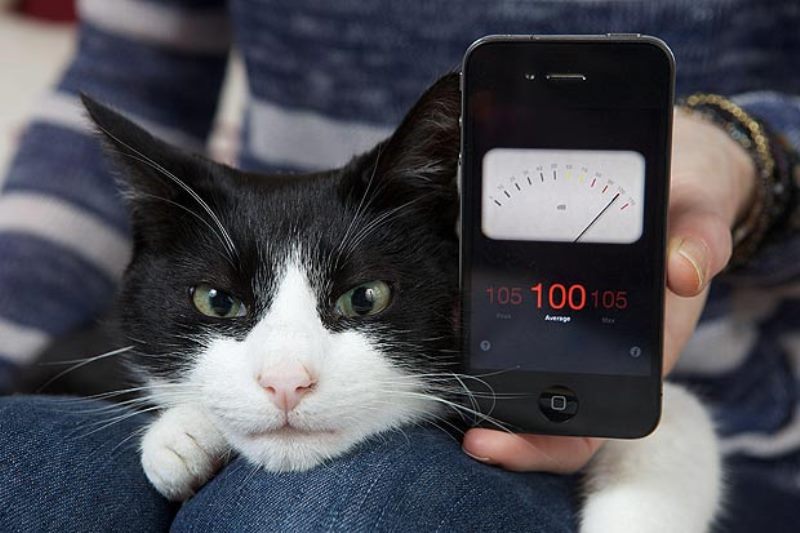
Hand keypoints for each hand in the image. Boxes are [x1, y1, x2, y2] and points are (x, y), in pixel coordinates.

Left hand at [461, 109, 756, 471]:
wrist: (678, 173)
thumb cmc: (690, 207)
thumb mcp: (701, 216)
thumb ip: (700, 242)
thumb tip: (683, 272)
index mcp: (640, 354)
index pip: (588, 426)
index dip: (542, 444)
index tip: (491, 439)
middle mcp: (598, 347)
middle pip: (542, 408)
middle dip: (499, 417)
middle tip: (454, 412)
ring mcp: (570, 320)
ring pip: (520, 363)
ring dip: (485, 365)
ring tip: (448, 342)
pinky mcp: (550, 289)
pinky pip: (514, 316)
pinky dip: (486, 317)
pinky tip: (461, 302)